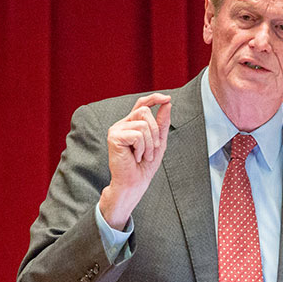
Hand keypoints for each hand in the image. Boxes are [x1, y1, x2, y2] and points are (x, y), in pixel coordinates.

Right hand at [100, 93, 170, 228]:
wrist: (134, 183)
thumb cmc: (144, 166)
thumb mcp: (159, 142)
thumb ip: (162, 123)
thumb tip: (167, 103)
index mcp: (132, 124)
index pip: (142, 104)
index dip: (154, 98)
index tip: (168, 98)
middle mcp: (122, 124)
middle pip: (145, 112)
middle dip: (155, 131)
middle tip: (153, 150)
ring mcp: (116, 129)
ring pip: (143, 124)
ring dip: (149, 144)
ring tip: (143, 156)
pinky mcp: (114, 137)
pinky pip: (137, 135)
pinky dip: (141, 148)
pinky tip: (135, 157)